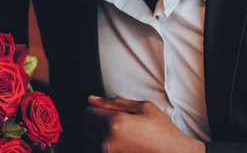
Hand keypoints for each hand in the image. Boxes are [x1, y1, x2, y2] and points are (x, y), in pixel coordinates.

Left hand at [83, 95, 205, 152]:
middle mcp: (107, 142)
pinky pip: (95, 152)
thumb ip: (114, 102)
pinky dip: (102, 148)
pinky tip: (118, 145)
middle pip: (84, 128)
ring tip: (117, 136)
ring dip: (96, 138)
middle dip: (94, 124)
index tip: (103, 112)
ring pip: (88, 143)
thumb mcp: (143, 107)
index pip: (87, 113)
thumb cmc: (162, 132)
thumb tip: (92, 99)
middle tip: (113, 124)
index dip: (94, 111)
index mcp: (114, 123)